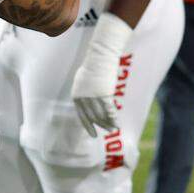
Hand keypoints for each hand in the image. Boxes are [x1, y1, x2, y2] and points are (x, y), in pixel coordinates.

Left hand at [71, 12, 130, 136]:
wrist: (99, 57)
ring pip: (101, 115)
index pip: (82, 115)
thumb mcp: (82, 80)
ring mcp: (93, 96)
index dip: (88, 126)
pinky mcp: (104, 94)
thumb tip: (86, 101)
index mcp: (76, 96)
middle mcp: (83, 98)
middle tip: (108, 131)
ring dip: (108, 123)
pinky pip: (109, 110)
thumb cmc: (92, 67)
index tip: (94, 135)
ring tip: (113, 128)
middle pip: (93, 116)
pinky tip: (117, 123)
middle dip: (101, 125)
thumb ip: (82, 92)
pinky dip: (113, 118)